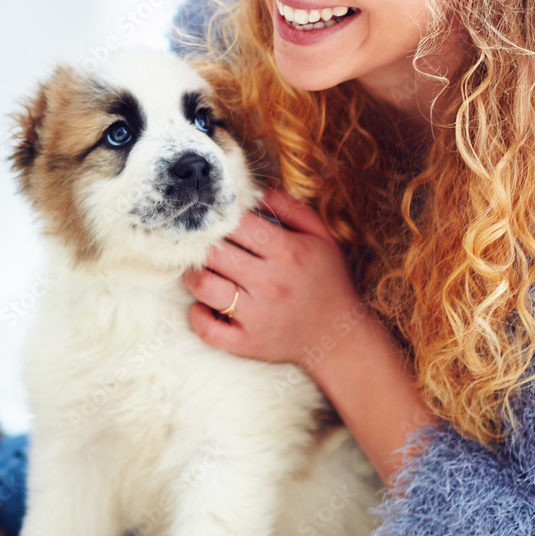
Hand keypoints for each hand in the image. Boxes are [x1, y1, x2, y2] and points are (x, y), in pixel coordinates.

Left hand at [183, 188, 368, 372]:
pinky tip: (205, 305)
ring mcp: (256, 315)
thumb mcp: (321, 237)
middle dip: (205, 244)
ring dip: (196, 275)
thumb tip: (257, 193)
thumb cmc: (327, 281)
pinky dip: (198, 314)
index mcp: (287, 252)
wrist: (339, 337)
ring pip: (203, 286)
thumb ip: (291, 209)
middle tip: (205, 244)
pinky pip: (206, 328)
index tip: (218, 219)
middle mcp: (269, 282)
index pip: (237, 224)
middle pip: (214, 252)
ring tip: (205, 270)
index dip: (221, 218)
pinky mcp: (246, 342)